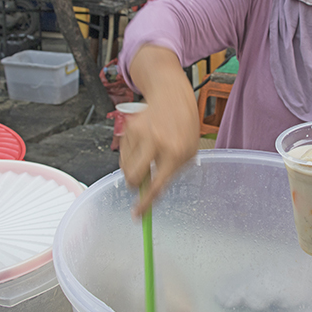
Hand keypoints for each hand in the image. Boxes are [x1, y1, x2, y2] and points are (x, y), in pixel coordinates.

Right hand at [119, 100, 198, 217]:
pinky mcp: (128, 127)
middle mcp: (156, 142)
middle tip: (141, 182)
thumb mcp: (188, 151)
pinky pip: (123, 153)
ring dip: (132, 170)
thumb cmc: (184, 125)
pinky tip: (142, 145)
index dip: (145, 204)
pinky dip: (130, 155)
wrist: (173, 96)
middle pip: (133, 178)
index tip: (137, 215)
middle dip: (135, 185)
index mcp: (175, 151)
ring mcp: (140, 133)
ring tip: (145, 158)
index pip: (157, 185)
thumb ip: (172, 172)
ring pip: (125, 167)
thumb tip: (153, 195)